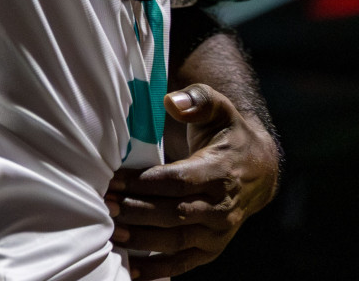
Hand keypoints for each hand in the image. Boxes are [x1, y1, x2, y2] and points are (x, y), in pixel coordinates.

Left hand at [107, 84, 279, 277]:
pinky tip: (131, 270)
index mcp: (221, 172)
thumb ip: (198, 100)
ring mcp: (218, 231)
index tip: (112, 180)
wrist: (258, 169)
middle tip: (105, 206)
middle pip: (175, 214)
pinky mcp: (212, 247)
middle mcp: (222, 207)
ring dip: (143, 241)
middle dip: (137, 212)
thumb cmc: (227, 133)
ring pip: (177, 240)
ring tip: (111, 234)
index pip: (179, 181)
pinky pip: (185, 262)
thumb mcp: (219, 108)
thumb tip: (173, 102)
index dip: (145, 183)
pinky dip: (159, 270)